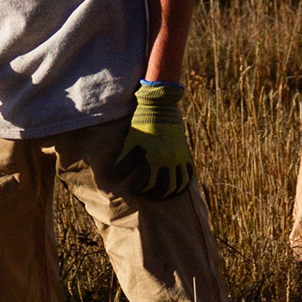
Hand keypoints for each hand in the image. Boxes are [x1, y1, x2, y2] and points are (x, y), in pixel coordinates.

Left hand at [119, 81, 193, 200]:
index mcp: (155, 157)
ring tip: (163, 195)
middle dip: (157, 195)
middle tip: (148, 195)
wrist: (161, 106)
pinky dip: (184, 183)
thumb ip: (124, 156)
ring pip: (180, 184)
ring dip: (172, 192)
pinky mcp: (185, 153)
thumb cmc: (143, 122)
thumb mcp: (131, 140)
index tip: (134, 190)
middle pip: (167, 188)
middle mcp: (170, 159)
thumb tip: (113, 170)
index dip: (141, 190)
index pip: (149, 183)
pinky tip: (177, 187)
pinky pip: (189, 174)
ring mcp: (180, 157)